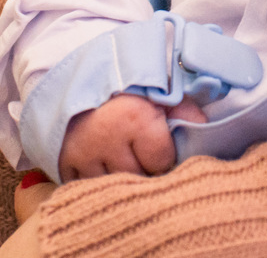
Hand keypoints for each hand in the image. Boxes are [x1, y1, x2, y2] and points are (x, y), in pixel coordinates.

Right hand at [58, 93, 205, 181]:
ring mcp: (82, 154)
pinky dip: (97, 182)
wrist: (77, 77)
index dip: (164, 155)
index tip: (159, 143)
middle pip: (139, 179)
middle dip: (144, 169)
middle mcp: (106, 139)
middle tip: (141, 153)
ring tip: (123, 158)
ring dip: (122, 179)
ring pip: (114, 188)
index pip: (163, 161)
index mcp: (134, 118)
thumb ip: (184, 111)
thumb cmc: (127, 87)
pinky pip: (87, 188)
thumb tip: (201, 131)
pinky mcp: (64, 163)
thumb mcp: (159, 90)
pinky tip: (103, 165)